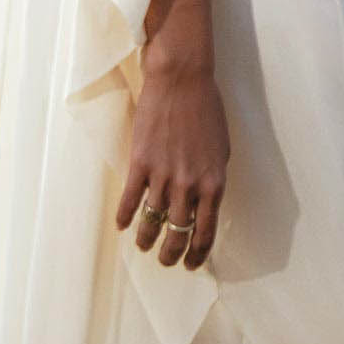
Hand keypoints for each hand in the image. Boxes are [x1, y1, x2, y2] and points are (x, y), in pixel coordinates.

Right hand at [116, 0, 228, 270]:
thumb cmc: (207, 110)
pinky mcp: (140, 162)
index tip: (192, 263)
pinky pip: (130, 199)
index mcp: (214, 182)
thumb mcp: (221, 149)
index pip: (206, 230)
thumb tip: (205, 202)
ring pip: (152, 220)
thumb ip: (212, 179)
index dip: (198, 252)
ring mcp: (163, 175)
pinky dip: (125, 216)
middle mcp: (190, 184)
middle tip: (166, 261)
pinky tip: (122, 225)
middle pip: (178, 232)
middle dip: (172, 253)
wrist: (183, 80)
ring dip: (146, 238)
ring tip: (143, 247)